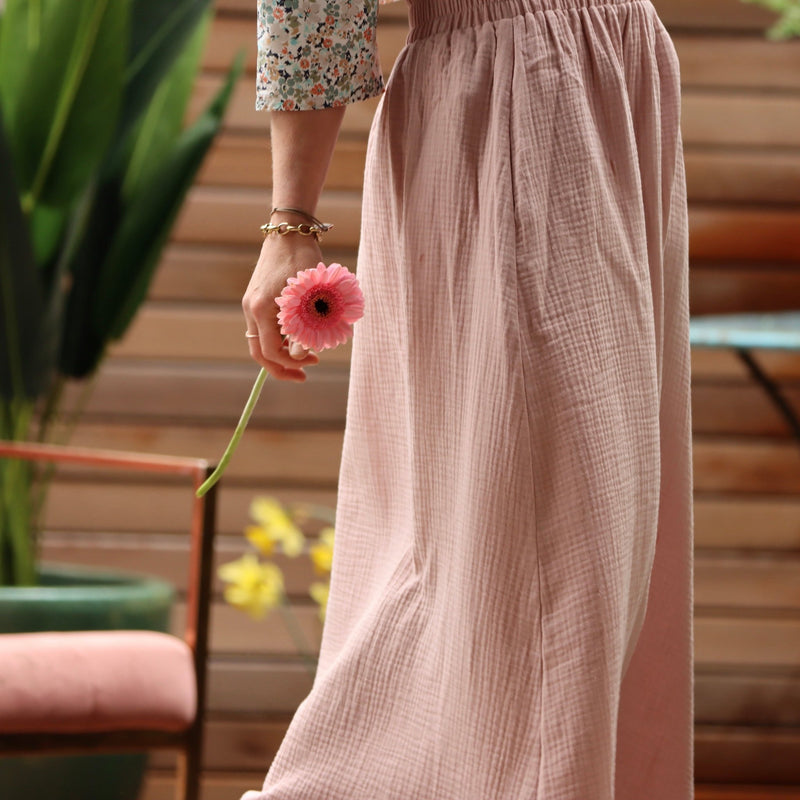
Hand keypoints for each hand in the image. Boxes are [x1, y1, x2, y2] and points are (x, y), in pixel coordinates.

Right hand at [242, 232, 321, 380]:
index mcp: (261, 308)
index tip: (313, 362)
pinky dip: (279, 338)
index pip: (270, 351)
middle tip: (304, 374)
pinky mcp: (256, 299)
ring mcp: (251, 304)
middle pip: (259, 352)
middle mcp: (251, 309)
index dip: (291, 364)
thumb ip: (303, 327)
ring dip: (282, 353)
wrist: (289, 233)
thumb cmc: (304, 260)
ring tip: (309, 352)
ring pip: (261, 341)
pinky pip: (263, 328)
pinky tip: (299, 336)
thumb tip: (299, 356)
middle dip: (282, 367)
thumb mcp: (310, 295)